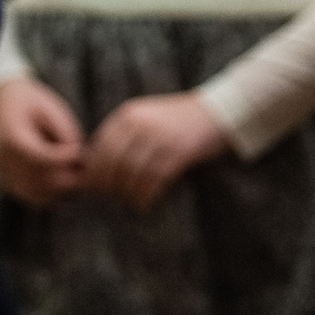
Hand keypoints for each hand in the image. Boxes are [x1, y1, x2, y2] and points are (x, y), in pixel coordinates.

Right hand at [0, 78, 86, 205]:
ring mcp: (4, 175)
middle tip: (85, 163)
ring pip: (37, 196)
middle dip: (68, 176)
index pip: (38, 157)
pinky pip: (32, 198)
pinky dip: (52, 194)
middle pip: (40, 181)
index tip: (79, 150)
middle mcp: (3, 161)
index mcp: (11, 137)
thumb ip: (64, 134)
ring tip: (76, 171)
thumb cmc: (28, 105)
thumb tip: (80, 160)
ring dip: (62, 189)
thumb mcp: (49, 109)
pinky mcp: (9, 183)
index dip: (63, 158)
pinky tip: (65, 179)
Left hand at [86, 93, 228, 211]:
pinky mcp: (179, 151)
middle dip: (108, 186)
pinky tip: (145, 203)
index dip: (95, 173)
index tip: (95, 189)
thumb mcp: (146, 117)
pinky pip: (155, 179)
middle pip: (113, 163)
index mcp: (128, 114)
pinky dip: (146, 195)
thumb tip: (94, 167)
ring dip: (127, 193)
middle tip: (110, 200)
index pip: (100, 149)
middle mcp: (141, 124)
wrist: (219, 111)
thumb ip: (123, 135)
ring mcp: (161, 137)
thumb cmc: (179, 120)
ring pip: (132, 173)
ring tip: (129, 203)